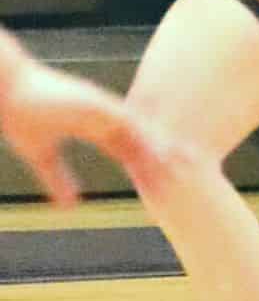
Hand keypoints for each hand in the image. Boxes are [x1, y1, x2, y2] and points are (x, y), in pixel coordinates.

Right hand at [0, 60, 181, 204]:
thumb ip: (58, 179)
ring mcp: (106, 109)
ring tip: (189, 164)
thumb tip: (69, 207)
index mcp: (98, 127)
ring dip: (164, 146)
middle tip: (197, 173)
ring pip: (143, 130)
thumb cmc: (23, 116)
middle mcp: (108, 117)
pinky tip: (162, 150)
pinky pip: (128, 121)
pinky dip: (145, 135)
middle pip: (146, 139)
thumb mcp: (43, 156)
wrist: (6, 92)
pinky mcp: (98, 104)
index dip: (151, 165)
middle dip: (169, 156)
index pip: (133, 149)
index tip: (172, 181)